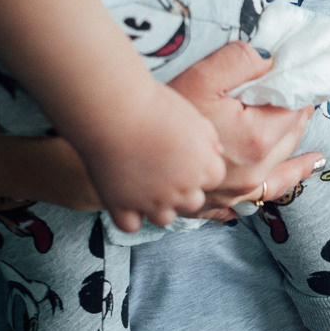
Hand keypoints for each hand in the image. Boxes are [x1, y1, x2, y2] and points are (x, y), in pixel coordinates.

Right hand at [78, 81, 227, 230]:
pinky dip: (129, 216)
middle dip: (182, 189)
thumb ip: (210, 138)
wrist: (113, 109)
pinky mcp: (122, 205)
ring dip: (158, 206)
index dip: (198, 166)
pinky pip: (130, 225)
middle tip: (164, 169)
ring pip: (164, 218)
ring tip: (146, 185)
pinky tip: (126, 198)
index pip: (213, 178)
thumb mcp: (194, 116)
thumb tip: (216, 153)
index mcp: (204, 168)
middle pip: (192, 202)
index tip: (183, 153)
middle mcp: (182, 191)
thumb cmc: (155, 105)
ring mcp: (152, 202)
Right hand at [164, 42, 316, 220]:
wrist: (123, 149)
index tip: (309, 84)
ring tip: (313, 160)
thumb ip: (243, 62)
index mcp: (257, 141)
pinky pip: (255, 202)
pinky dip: (268, 193)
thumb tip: (273, 59)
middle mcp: (253, 175)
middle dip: (298, 124)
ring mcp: (236, 196)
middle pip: (289, 144)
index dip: (302, 95)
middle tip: (306, 107)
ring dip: (296, 164)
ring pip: (279, 178)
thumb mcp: (203, 76)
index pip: (295, 114)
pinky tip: (269, 191)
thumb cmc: (163, 111)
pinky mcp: (218, 207)